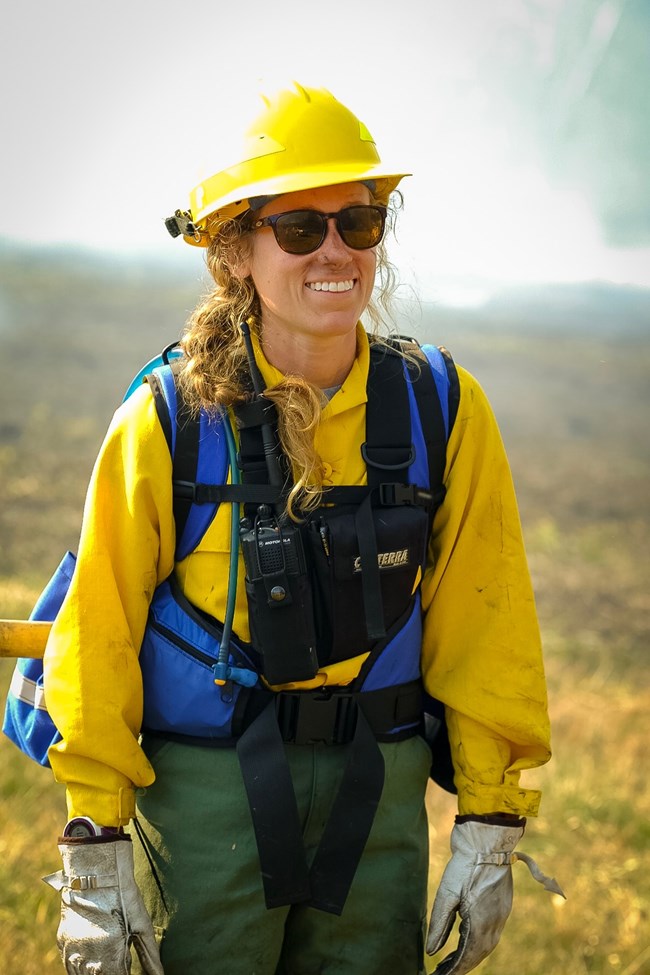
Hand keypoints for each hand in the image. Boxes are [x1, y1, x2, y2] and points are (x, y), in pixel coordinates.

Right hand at [44, 835, 163, 974]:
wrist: (95, 871)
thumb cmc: (123, 896)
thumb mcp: (141, 923)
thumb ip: (149, 954)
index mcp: (110, 955)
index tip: (130, 971)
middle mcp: (88, 957)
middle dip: (111, 972)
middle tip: (120, 962)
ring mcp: (72, 951)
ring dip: (95, 972)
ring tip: (106, 961)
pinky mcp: (62, 942)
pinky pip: (69, 964)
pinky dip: (79, 967)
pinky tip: (91, 960)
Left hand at [426, 820, 562, 974]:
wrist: (488, 841)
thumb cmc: (465, 865)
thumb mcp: (446, 893)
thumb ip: (440, 924)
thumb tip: (431, 951)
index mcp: (481, 922)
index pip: (466, 956)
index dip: (452, 969)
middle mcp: (495, 923)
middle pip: (478, 955)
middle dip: (461, 966)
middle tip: (443, 971)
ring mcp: (501, 914)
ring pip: (486, 946)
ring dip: (470, 956)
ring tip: (452, 961)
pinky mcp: (503, 906)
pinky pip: (491, 933)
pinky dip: (478, 942)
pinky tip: (467, 940)